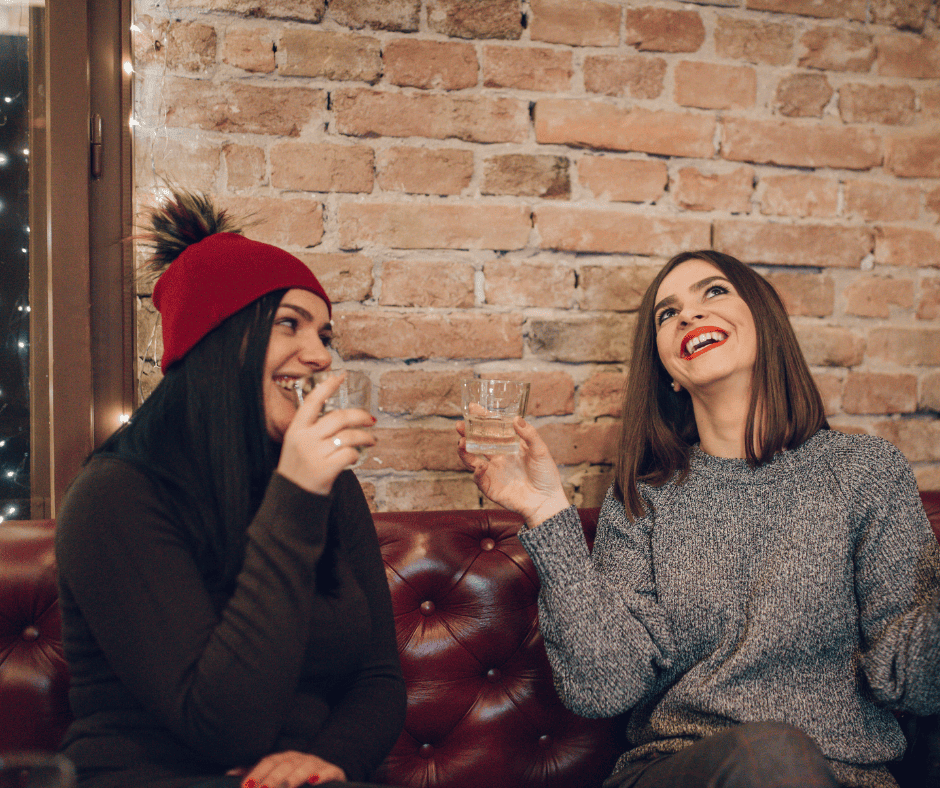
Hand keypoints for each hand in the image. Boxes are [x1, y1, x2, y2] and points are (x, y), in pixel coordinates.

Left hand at [228, 750, 345, 787]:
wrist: (326, 780)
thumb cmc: (296, 781)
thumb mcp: (275, 777)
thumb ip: (255, 774)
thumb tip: (229, 773)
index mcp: (285, 758)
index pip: (269, 761)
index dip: (257, 773)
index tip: (245, 787)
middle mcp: (300, 758)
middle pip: (285, 765)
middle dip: (273, 778)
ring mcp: (317, 764)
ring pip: (305, 767)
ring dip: (294, 777)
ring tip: (286, 787)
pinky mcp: (334, 773)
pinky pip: (329, 772)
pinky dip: (322, 776)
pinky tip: (313, 782)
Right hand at [277, 372, 375, 496]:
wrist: (290, 499)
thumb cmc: (298, 470)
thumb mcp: (296, 444)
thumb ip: (312, 430)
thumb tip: (340, 417)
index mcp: (296, 429)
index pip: (313, 401)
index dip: (328, 386)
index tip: (341, 375)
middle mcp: (304, 438)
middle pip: (338, 417)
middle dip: (359, 416)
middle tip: (370, 419)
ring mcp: (315, 454)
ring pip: (349, 435)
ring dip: (365, 437)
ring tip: (371, 440)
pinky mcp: (325, 469)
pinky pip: (350, 454)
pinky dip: (357, 455)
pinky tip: (356, 457)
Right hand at [457, 417, 568, 526]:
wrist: (546, 500)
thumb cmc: (546, 475)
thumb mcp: (540, 450)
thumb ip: (529, 435)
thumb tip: (516, 418)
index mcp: (509, 446)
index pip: (492, 429)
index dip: (482, 419)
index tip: (474, 408)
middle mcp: (498, 457)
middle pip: (477, 443)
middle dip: (467, 433)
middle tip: (460, 425)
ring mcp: (493, 472)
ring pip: (472, 460)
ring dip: (465, 451)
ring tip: (461, 442)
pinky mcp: (491, 487)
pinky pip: (479, 478)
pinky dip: (477, 472)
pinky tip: (480, 465)